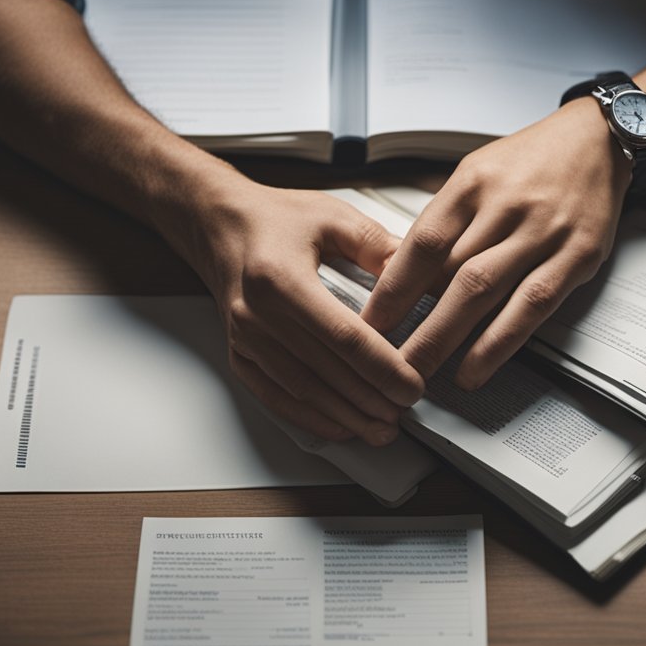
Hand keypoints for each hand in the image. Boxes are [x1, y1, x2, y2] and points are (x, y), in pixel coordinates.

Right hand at [160, 175, 424, 444]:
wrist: (219, 225)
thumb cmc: (275, 219)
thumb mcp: (333, 217)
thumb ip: (379, 248)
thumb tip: (425, 278)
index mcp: (281, 278)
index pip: (344, 337)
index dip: (382, 367)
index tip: (412, 384)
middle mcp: (256, 314)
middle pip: (325, 371)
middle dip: (371, 399)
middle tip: (406, 410)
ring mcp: (244, 339)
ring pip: (303, 391)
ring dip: (346, 416)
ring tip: (381, 428)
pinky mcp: (239, 354)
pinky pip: (276, 397)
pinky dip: (310, 418)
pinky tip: (339, 427)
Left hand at [361, 98, 629, 388]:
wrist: (597, 140)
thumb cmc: (530, 160)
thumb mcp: (476, 173)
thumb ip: (445, 221)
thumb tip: (401, 274)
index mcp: (474, 182)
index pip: (424, 242)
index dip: (393, 287)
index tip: (371, 321)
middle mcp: (507, 206)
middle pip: (451, 273)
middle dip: (413, 322)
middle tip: (385, 359)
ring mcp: (545, 233)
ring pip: (486, 292)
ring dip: (448, 338)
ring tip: (420, 372)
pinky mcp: (576, 257)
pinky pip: (531, 307)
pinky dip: (498, 342)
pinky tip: (474, 368)